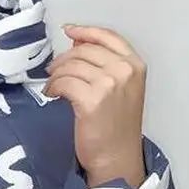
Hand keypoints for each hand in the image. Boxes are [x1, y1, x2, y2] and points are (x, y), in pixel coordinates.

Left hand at [45, 24, 146, 187]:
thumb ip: (106, 64)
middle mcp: (125, 71)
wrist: (116, 157)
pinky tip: (52, 95)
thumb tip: (77, 43)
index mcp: (135, 65)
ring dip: (56, 74)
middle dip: (64, 58)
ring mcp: (109, 84)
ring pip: (70, 66)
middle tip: (53, 70)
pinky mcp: (91, 100)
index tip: (69, 31)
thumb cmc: (117, 126)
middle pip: (84, 50)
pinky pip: (63, 82)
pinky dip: (53, 87)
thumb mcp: (122, 88)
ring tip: (53, 86)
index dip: (85, 31)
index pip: (107, 37)